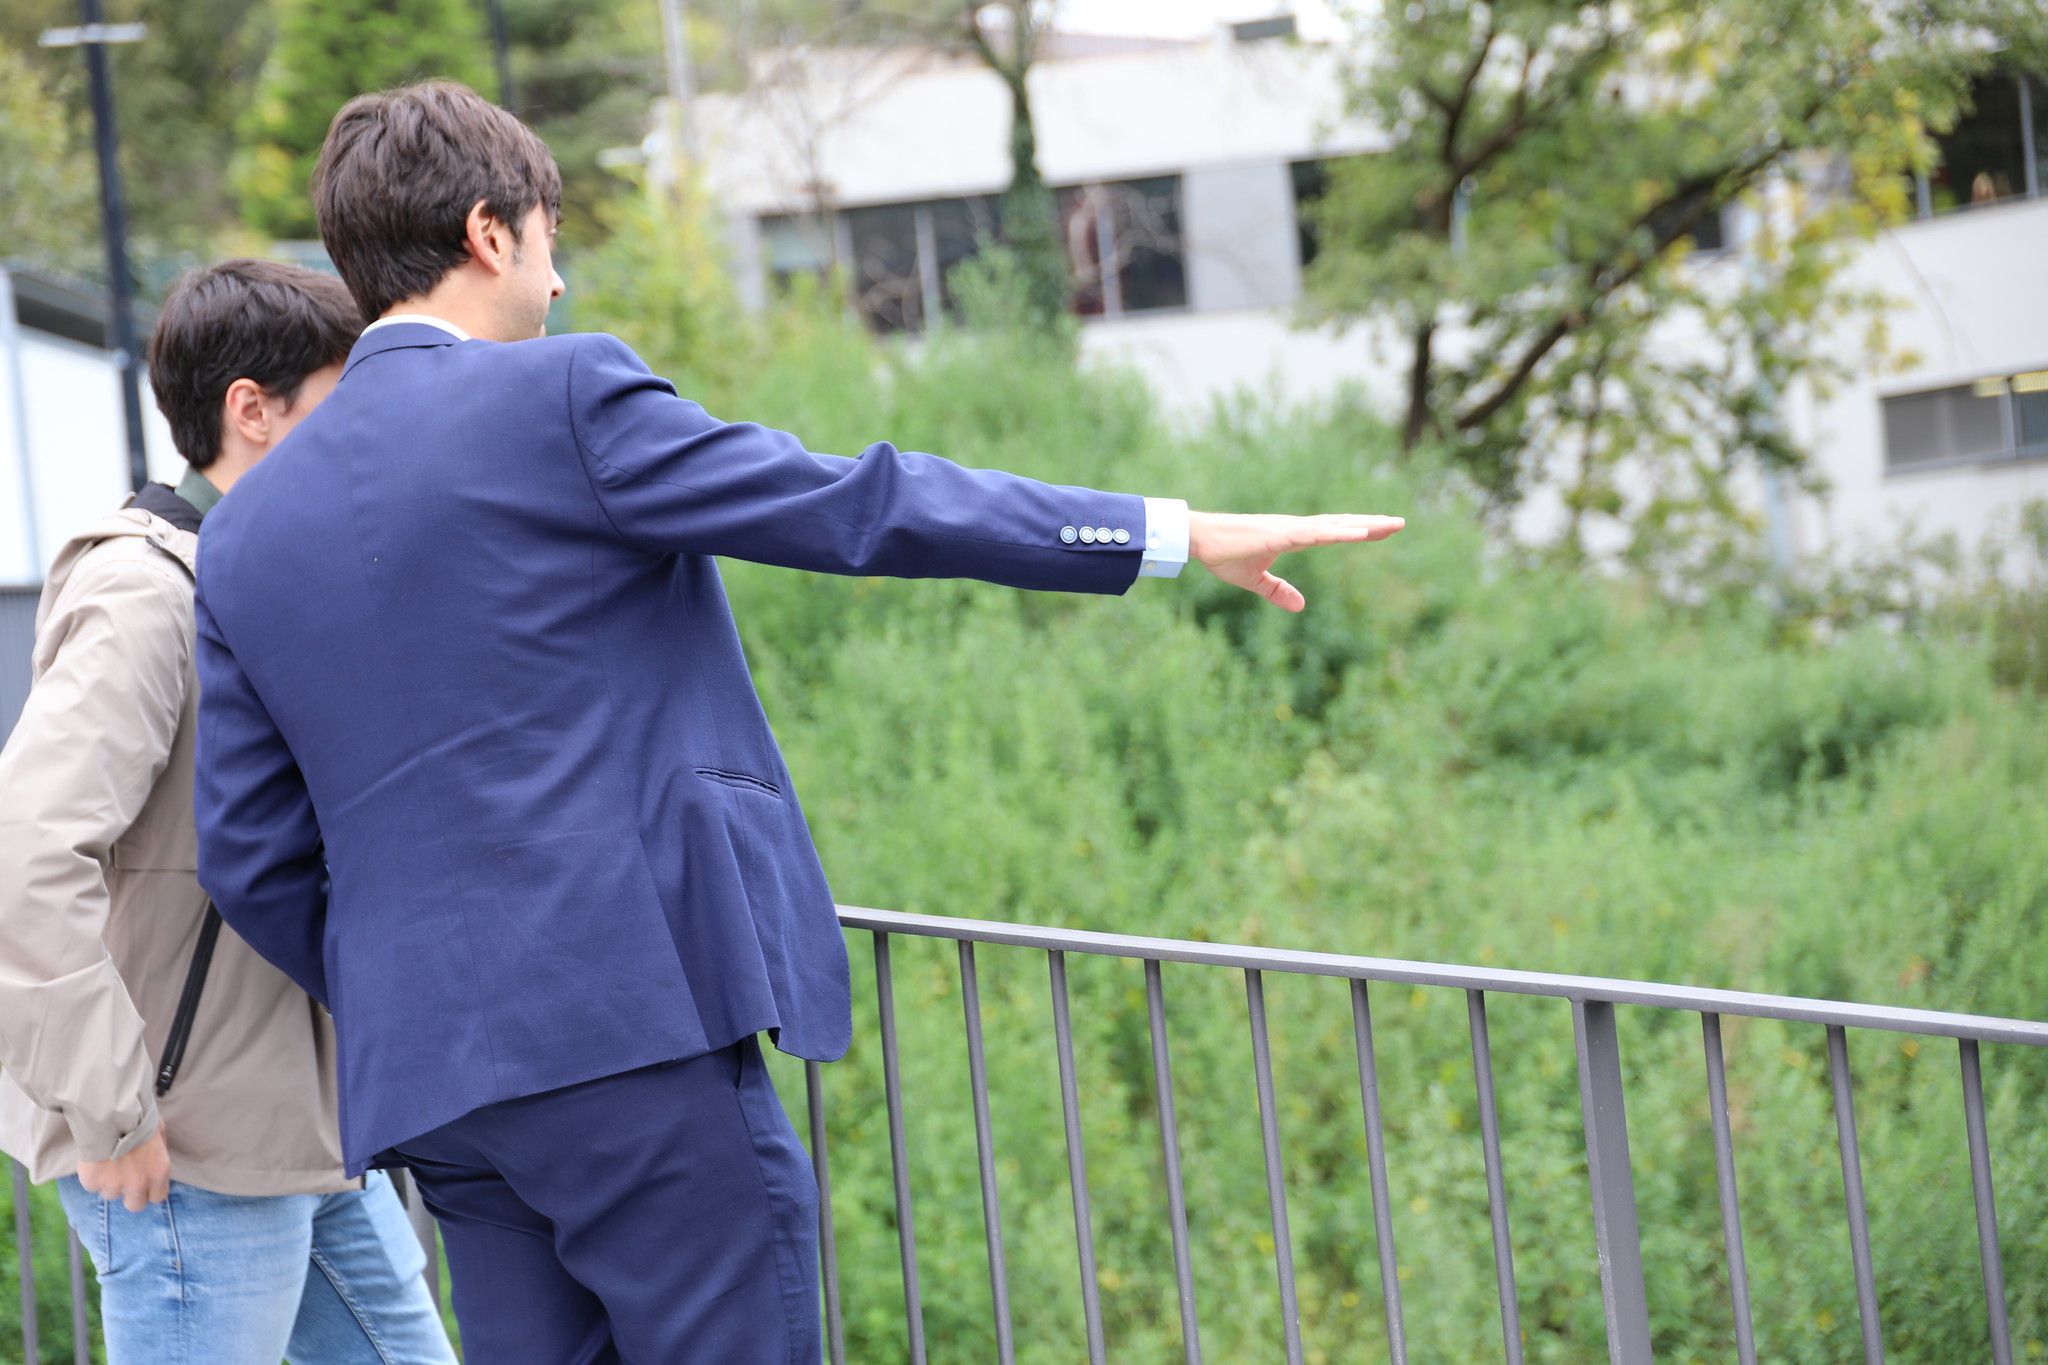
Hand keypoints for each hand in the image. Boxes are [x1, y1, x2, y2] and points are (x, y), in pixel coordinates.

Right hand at [76, 1125, 170, 1211]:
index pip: (157, 1198)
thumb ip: (158, 1152)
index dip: (149, 1191)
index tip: (143, 1183)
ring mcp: (114, 1185)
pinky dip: (92, 1176)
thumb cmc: (138, 1118)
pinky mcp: (92, 1182)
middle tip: (123, 1178)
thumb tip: (155, 1161)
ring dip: (109, 1183)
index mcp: (159, 1172)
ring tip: (108, 1162)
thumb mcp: (159, 1133)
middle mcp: (138, 1183)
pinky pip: (92, 1186)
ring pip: (110, 1194)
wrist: (111, 1113)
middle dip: (129, 1194)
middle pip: (135, 1205)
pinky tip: (95, 1160)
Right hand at [1188, 512, 1404, 611]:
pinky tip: (1358, 533)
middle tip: (1400, 523)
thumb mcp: (1255, 580)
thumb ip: (1278, 591)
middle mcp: (1296, 528)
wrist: (1200, 539)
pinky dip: (1338, 533)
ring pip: (1334, 526)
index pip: (1333, 532)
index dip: (1359, 530)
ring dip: (1362, 526)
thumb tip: (1301, 607)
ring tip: (1388, 526)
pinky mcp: (1280, 533)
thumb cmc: (1224, 554)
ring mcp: (1289, 529)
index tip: (1383, 530)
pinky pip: (1315, 534)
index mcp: (1293, 537)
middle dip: (1371, 524)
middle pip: (1341, 525)